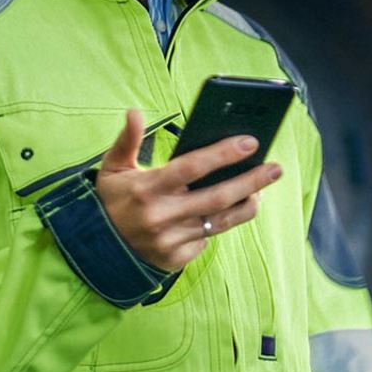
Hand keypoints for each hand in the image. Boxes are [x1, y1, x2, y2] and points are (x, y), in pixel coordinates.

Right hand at [94, 109, 281, 272]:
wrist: (95, 250)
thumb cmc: (111, 201)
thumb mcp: (112, 168)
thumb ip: (126, 140)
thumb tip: (134, 112)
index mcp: (147, 188)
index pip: (193, 167)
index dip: (224, 154)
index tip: (251, 142)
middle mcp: (161, 216)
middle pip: (218, 197)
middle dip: (252, 181)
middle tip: (276, 168)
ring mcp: (170, 240)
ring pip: (220, 222)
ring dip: (246, 204)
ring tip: (262, 189)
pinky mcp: (175, 259)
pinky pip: (207, 239)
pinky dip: (218, 225)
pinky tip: (227, 211)